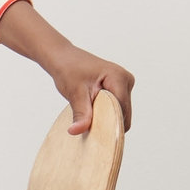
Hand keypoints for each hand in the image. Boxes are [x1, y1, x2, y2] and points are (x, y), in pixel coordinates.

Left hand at [0, 0, 134, 134]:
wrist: (63, 58)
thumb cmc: (68, 69)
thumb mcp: (75, 93)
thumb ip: (81, 114)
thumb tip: (77, 131)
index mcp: (119, 78)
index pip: (122, 110)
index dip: (110, 123)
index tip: (96, 132)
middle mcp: (126, 79)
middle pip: (124, 112)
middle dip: (109, 121)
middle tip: (89, 123)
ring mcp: (124, 83)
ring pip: (121, 111)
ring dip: (107, 117)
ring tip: (90, 113)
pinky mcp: (119, 87)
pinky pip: (117, 106)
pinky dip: (106, 112)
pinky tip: (93, 110)